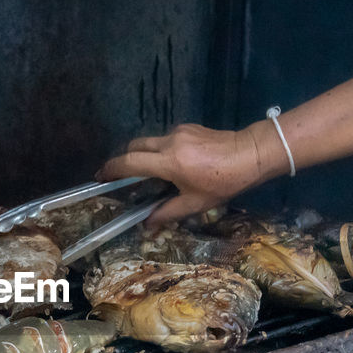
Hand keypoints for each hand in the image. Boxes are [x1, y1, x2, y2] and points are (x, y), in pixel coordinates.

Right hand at [97, 121, 288, 223]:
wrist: (251, 153)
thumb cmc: (225, 182)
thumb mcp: (196, 202)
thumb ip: (167, 212)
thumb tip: (147, 225)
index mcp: (169, 162)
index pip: (131, 162)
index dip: (112, 169)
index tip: (100, 177)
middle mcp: (169, 142)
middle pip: (135, 146)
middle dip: (124, 160)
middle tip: (118, 176)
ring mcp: (179, 132)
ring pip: (150, 141)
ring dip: (143, 155)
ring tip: (147, 174)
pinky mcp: (188, 127)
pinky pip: (166, 139)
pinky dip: (161, 151)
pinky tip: (172, 165)